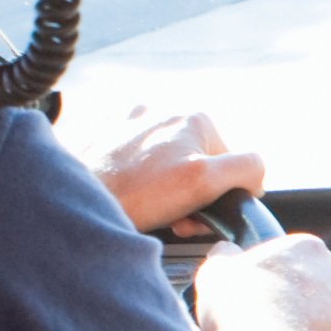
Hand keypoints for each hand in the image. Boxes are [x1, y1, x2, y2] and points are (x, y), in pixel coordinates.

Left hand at [95, 108, 263, 233]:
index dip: (222, 196)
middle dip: (195, 195)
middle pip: (199, 162)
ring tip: (155, 212)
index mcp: (193, 117)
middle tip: (178, 219)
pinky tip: (134, 201)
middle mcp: (163, 111)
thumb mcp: (206, 183)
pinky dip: (144, 184)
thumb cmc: (136, 196)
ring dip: (170, 192)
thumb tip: (257, 174)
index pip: (232, 163)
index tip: (201, 216)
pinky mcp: (108, 137)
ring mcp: (132, 122)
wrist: (74, 203)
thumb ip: (246, 169)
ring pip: (170, 164)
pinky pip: (140, 163)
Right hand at [195, 230, 330, 330]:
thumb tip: (226, 253)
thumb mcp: (217, 272)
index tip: (264, 292)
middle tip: (274, 321)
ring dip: (314, 329)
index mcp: (308, 249)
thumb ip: (225, 256)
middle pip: (319, 287)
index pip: (295, 257)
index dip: (277, 276)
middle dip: (301, 302)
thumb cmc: (243, 311)